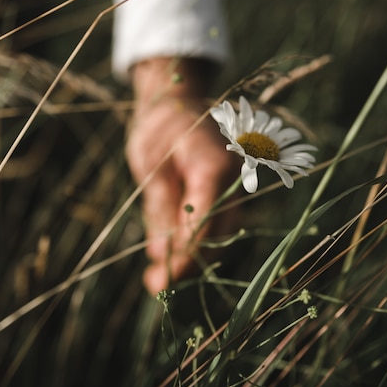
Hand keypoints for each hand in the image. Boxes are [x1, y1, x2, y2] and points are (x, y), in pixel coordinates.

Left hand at [127, 58, 237, 294]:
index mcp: (216, 167)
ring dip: (188, 257)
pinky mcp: (225, 192)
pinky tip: (164, 255)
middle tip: (155, 285)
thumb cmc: (161, 126)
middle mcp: (233, 180)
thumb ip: (161, 208)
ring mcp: (233, 186)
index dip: (187, 254)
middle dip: (188, 262)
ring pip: (217, 234)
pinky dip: (189, 241)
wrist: (178, 100)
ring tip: (155, 279)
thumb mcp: (152, 164)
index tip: (164, 280)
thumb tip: (161, 256)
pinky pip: (212, 223)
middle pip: (217, 234)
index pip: (207, 221)